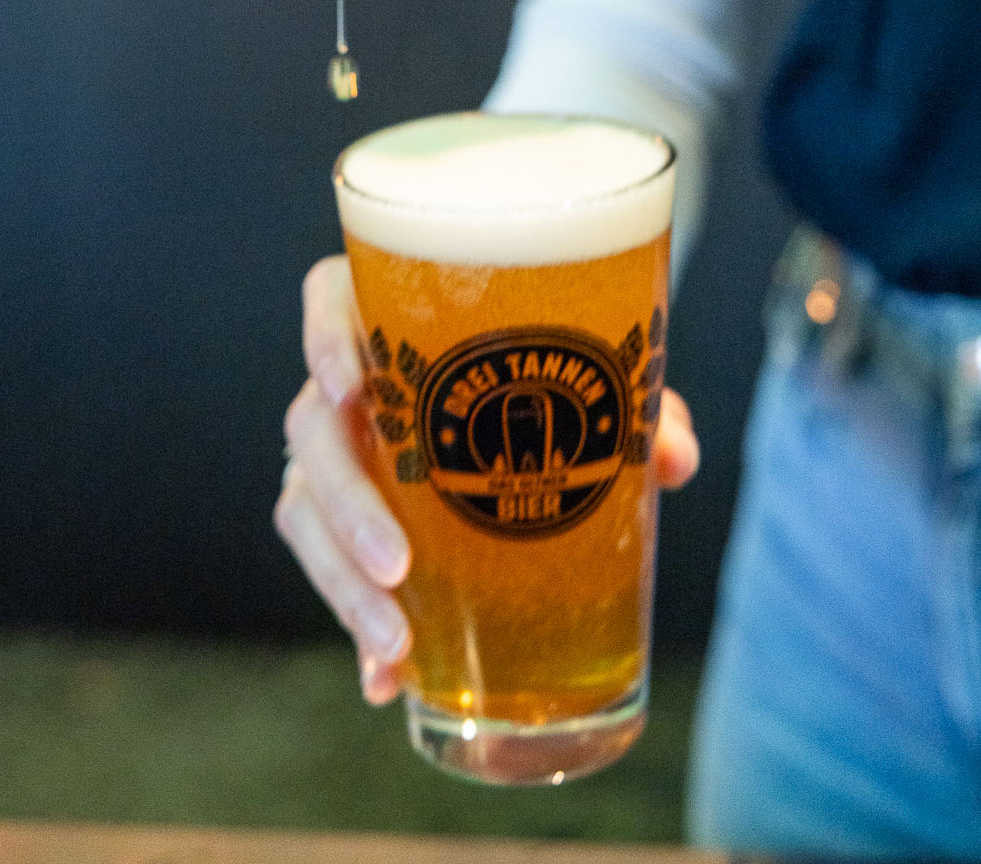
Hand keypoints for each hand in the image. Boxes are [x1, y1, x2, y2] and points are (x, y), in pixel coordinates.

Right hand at [275, 253, 700, 706]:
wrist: (524, 409)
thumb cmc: (547, 377)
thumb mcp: (593, 381)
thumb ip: (638, 410)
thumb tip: (674, 458)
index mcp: (386, 319)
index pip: (327, 299)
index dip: (324, 336)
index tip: (348, 384)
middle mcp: (345, 384)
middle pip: (311, 426)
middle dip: (347, 501)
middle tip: (398, 564)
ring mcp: (332, 452)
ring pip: (306, 508)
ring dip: (343, 579)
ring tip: (398, 645)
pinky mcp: (338, 519)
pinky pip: (327, 568)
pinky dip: (355, 624)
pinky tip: (386, 681)